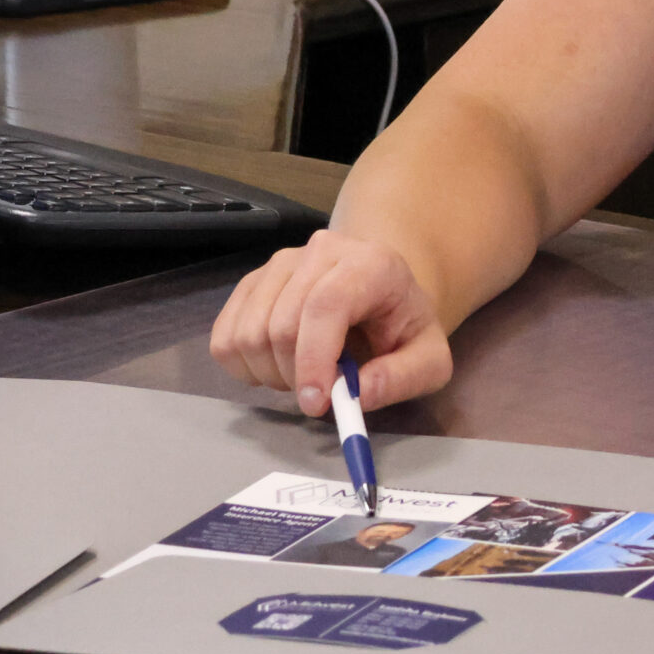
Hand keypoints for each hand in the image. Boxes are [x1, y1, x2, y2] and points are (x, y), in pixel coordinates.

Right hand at [210, 230, 452, 414]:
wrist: (381, 295)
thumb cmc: (403, 328)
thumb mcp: (429, 359)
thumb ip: (403, 378)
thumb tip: (357, 395)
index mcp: (370, 263)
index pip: (326, 305)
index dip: (314, 358)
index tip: (317, 403)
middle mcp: (321, 251)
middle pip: (281, 324)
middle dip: (295, 376)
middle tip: (320, 393)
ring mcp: (280, 262)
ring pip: (247, 332)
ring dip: (270, 373)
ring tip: (304, 374)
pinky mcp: (252, 281)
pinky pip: (224, 335)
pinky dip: (243, 366)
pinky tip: (276, 366)